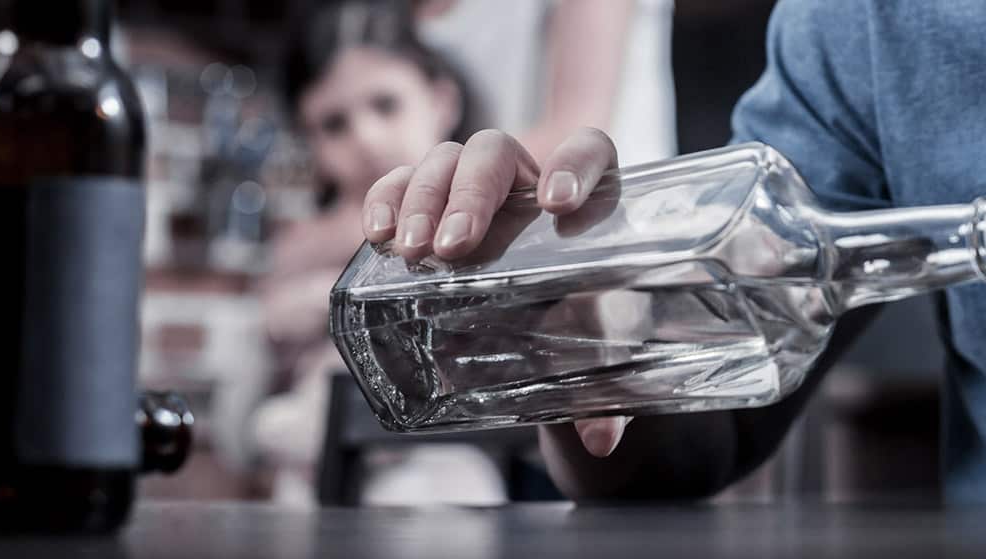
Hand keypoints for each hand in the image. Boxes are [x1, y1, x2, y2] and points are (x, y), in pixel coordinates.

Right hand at [362, 126, 630, 455]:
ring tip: (412, 251)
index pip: (589, 150)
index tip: (557, 204)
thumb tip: (600, 437)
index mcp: (589, 197)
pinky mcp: (433, 203)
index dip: (575, 164)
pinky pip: (402, 181)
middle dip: (473, 193)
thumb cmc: (586, 321)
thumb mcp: (600, 348)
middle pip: (498, 154)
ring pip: (446, 160)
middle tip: (455, 247)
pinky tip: (377, 234)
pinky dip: (385, 200)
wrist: (551, 326)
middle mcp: (531, 181)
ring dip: (423, 198)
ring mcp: (478, 187)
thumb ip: (609, 387)